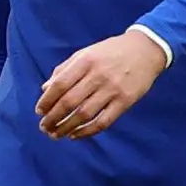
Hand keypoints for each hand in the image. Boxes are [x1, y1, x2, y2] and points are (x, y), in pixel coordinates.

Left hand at [35, 29, 168, 138]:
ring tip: (56, 134)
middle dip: (53, 118)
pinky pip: (103, 121)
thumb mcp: (86, 53)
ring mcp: (112, 90)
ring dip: (66, 127)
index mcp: (85, 61)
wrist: (146, 50)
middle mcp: (98, 76)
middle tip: (44, 127)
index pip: (60, 84)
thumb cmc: (111, 52)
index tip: (39, 111)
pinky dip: (87, 131)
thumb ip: (64, 70)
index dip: (47, 100)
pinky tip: (75, 135)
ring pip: (84, 114)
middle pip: (70, 102)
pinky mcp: (125, 102)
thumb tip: (45, 89)